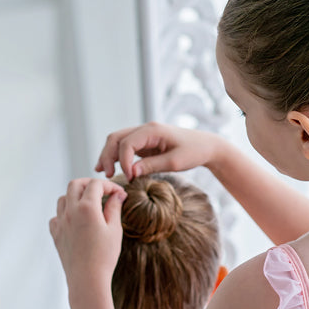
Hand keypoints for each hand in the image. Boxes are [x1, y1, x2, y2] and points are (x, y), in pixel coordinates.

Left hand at [49, 178, 126, 286]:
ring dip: (76, 196)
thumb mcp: (115, 229)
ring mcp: (60, 222)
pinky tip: (75, 221)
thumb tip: (118, 195)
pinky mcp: (55, 234)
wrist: (87, 279)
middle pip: (75, 184)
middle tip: (102, 191)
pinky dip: (65, 213)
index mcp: (86, 208)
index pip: (96, 184)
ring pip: (63, 198)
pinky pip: (56, 216)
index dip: (110, 185)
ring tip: (89, 205)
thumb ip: (114, 208)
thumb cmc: (104, 256)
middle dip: (89, 184)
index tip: (119, 193)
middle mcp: (70, 211)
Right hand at [95, 122, 221, 179]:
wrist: (206, 146)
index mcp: (152, 130)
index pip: (127, 143)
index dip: (124, 161)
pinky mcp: (145, 142)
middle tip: (106, 175)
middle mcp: (145, 129)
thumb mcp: (174, 162)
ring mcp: (144, 135)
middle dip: (107, 155)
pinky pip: (125, 147)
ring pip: (117, 141)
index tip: (129, 178)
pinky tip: (112, 168)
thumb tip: (131, 173)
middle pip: (116, 138)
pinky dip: (117, 156)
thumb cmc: (194, 152)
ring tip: (103, 172)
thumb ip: (152, 166)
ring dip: (108, 155)